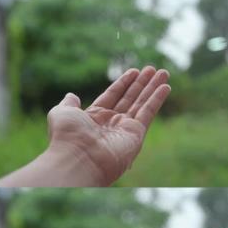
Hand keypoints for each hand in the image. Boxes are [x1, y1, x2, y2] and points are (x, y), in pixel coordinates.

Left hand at [46, 66, 170, 184]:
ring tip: (163, 72)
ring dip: (152, 88)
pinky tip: (165, 86)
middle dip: (141, 84)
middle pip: (129, 99)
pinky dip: (157, 99)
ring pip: (141, 104)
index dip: (123, 83)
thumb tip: (71, 95)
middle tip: (152, 68)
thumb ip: (68, 103)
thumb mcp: (61, 113)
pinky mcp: (136, 135)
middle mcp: (110, 124)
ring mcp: (124, 130)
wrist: (77, 158)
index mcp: (93, 117)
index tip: (134, 71)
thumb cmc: (67, 136)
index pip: (111, 96)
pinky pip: (148, 113)